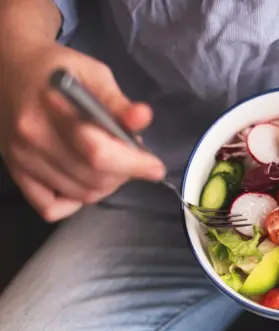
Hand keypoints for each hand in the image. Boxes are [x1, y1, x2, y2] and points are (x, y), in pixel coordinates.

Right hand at [0, 43, 165, 221]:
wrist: (9, 67)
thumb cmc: (59, 68)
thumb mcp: (93, 73)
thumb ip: (118, 101)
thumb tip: (143, 118)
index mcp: (52, 108)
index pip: (97, 151)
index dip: (133, 163)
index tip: (155, 167)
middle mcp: (33, 138)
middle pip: (93, 177)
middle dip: (125, 173)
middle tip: (133, 158)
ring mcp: (22, 158)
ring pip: (81, 194)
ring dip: (108, 185)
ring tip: (113, 163)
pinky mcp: (16, 172)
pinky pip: (52, 207)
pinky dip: (76, 202)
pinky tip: (85, 179)